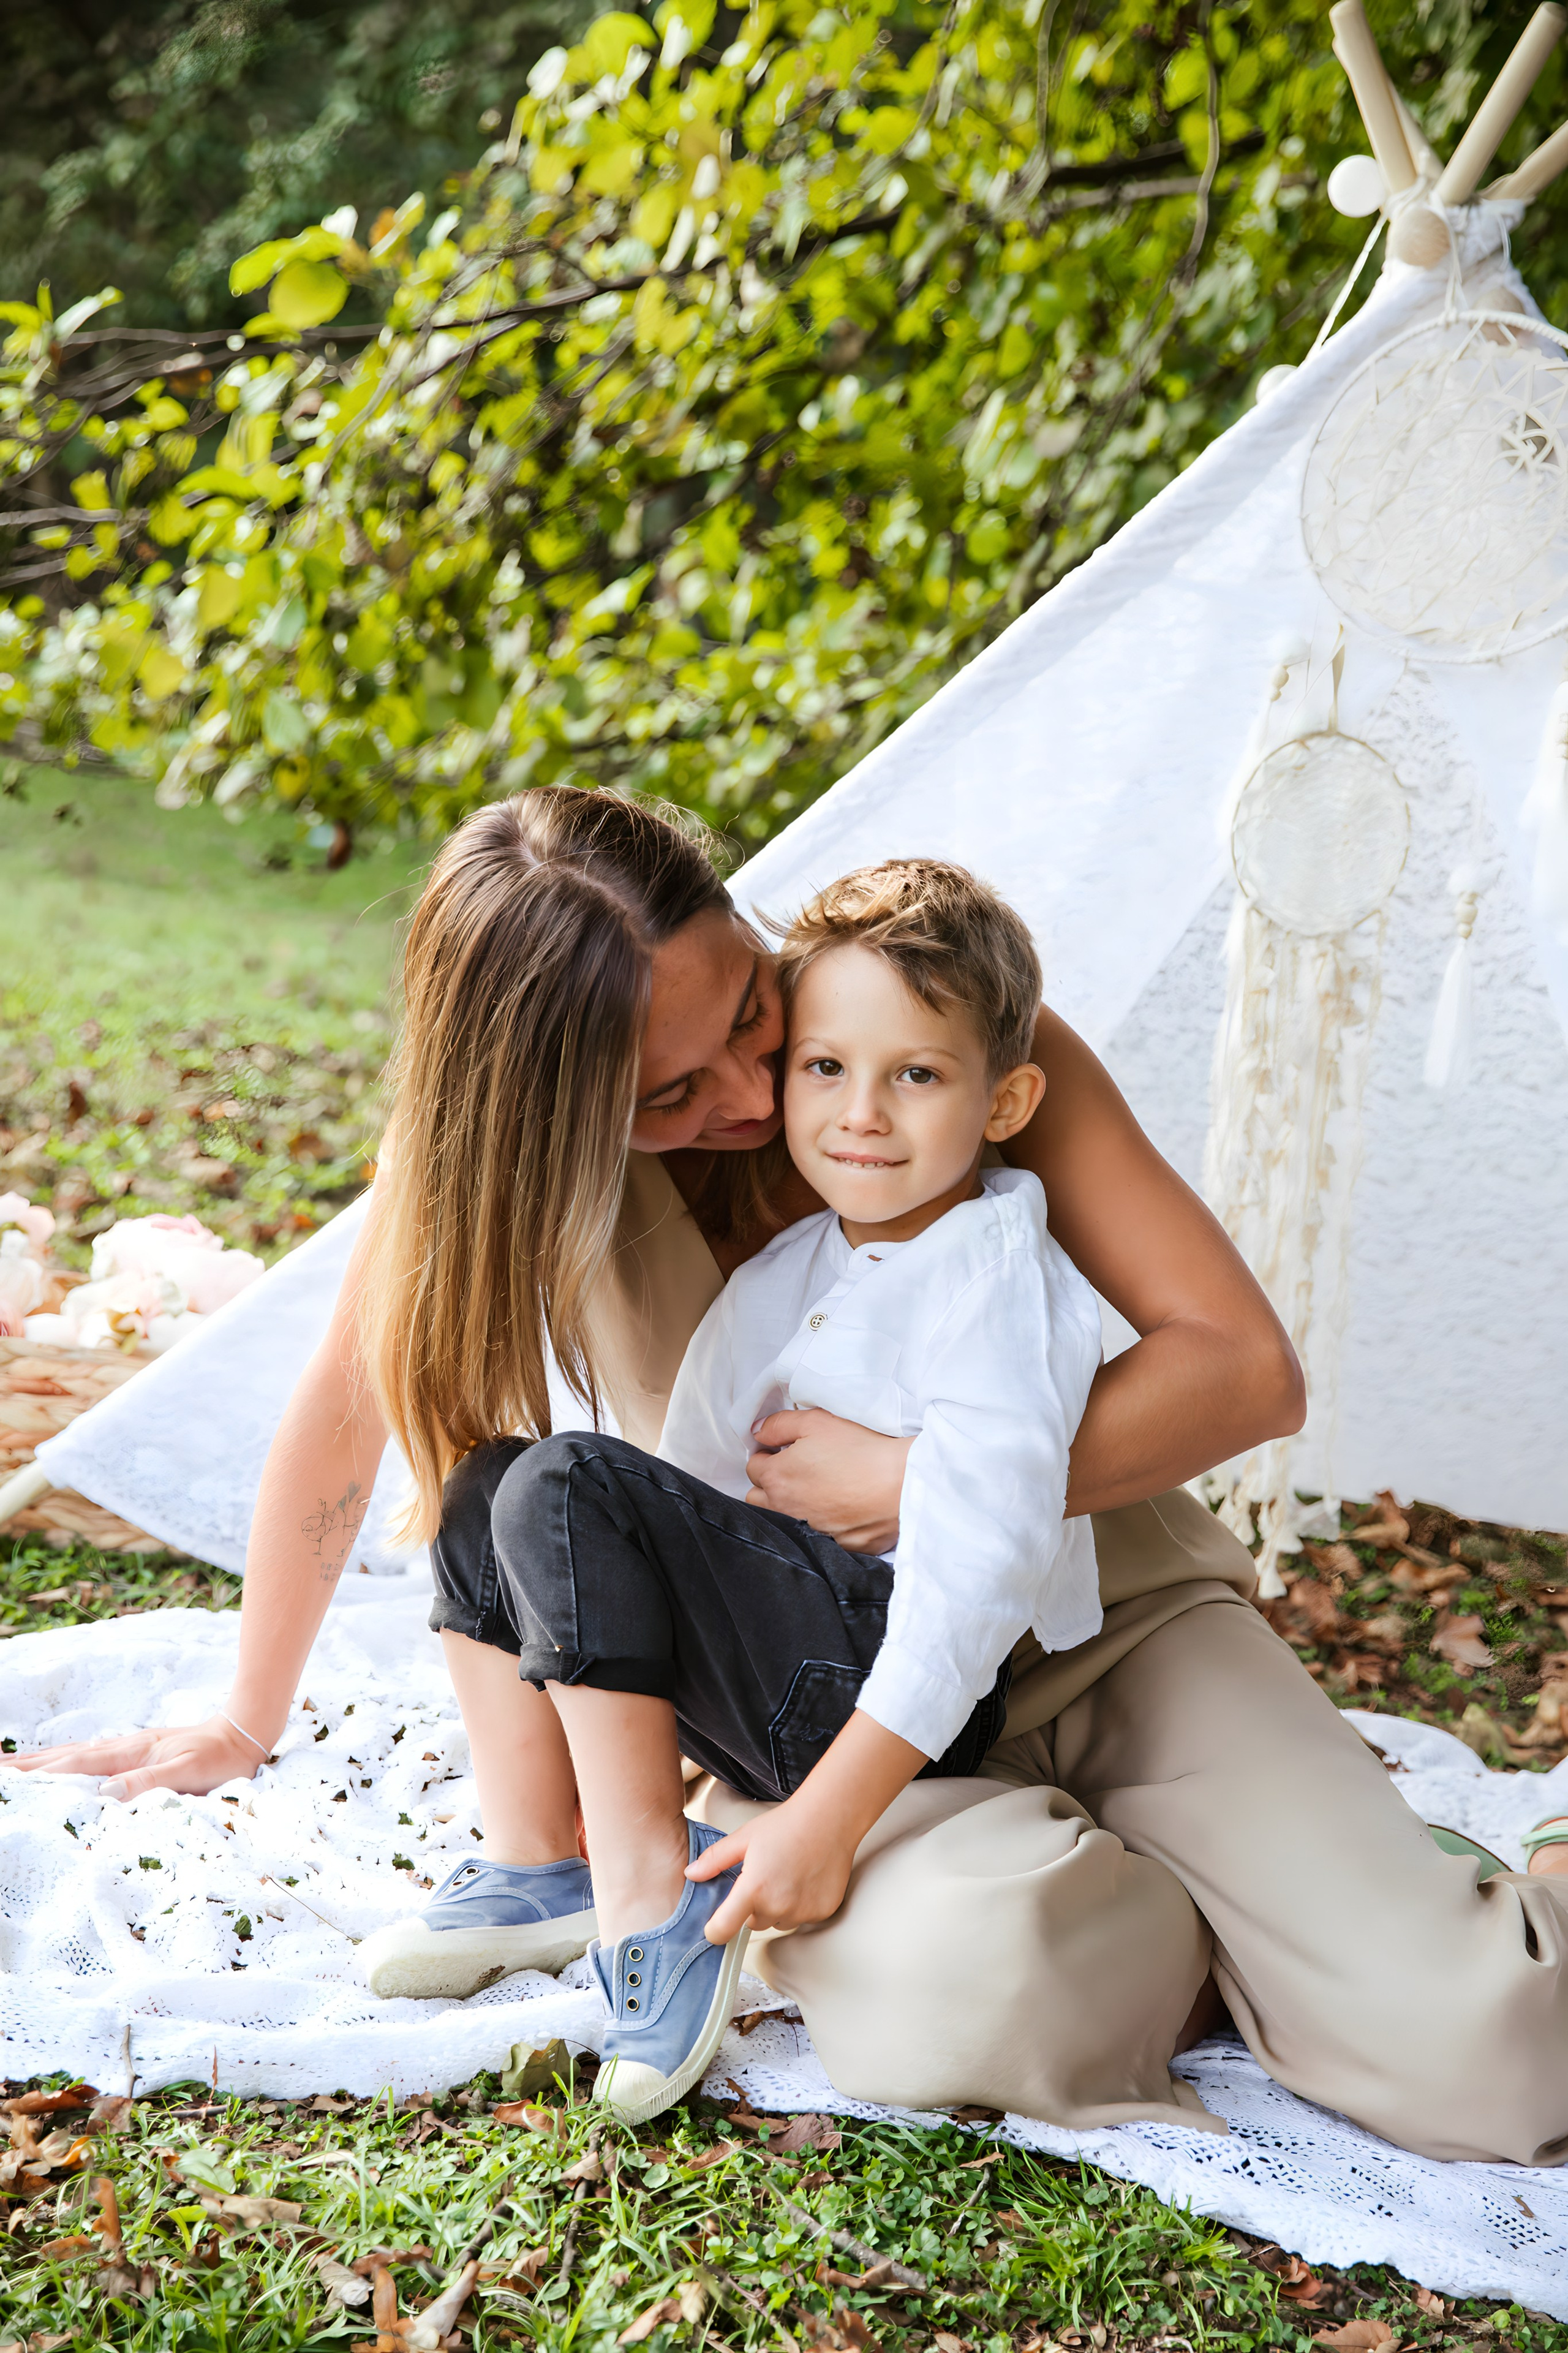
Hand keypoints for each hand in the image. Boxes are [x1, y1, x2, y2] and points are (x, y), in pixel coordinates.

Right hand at [0, 1714, 264, 1801]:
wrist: (241, 1734)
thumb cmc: (219, 1758)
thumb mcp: (188, 1773)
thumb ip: (149, 1783)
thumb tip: (104, 1793)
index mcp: (127, 1755)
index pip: (72, 1766)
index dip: (38, 1774)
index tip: (5, 1779)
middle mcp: (121, 1748)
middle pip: (62, 1756)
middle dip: (25, 1765)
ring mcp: (126, 1749)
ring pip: (72, 1754)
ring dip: (39, 1760)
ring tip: (8, 1765)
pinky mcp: (135, 1753)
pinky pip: (88, 1756)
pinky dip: (63, 1758)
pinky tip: (57, 1762)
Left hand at [687, 1798, 857, 1941]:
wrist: (830, 1819)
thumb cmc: (785, 1825)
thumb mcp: (743, 1838)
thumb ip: (714, 1859)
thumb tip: (690, 1874)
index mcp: (753, 1889)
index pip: (723, 1929)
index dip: (715, 1931)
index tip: (714, 1928)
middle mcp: (778, 1906)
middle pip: (753, 1923)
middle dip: (753, 1907)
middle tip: (763, 1877)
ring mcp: (802, 1912)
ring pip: (778, 1921)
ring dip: (777, 1908)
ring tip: (786, 1876)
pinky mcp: (822, 1912)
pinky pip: (802, 1918)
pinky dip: (800, 1905)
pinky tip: (804, 1879)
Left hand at [745, 1408, 911, 1552]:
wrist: (901, 1484)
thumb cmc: (859, 1449)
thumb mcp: (816, 1422)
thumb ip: (779, 1425)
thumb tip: (757, 1432)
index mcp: (777, 1478)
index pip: (753, 1466)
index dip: (768, 1455)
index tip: (785, 1451)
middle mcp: (785, 1510)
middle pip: (757, 1498)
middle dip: (769, 1484)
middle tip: (796, 1471)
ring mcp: (807, 1532)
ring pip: (780, 1520)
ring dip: (788, 1507)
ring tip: (814, 1492)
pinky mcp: (832, 1547)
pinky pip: (813, 1537)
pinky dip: (818, 1525)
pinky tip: (836, 1511)